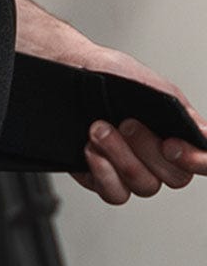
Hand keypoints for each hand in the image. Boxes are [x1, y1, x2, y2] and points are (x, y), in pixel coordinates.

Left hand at [70, 47, 206, 204]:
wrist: (72, 71)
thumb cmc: (112, 77)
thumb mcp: (150, 85)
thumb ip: (179, 110)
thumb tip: (203, 132)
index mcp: (178, 136)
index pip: (204, 160)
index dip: (197, 161)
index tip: (170, 144)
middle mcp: (159, 160)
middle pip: (174, 177)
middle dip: (147, 148)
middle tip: (125, 123)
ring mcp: (132, 172)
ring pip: (144, 186)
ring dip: (121, 157)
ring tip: (98, 129)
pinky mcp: (104, 180)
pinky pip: (114, 194)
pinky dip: (103, 173)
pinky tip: (91, 150)